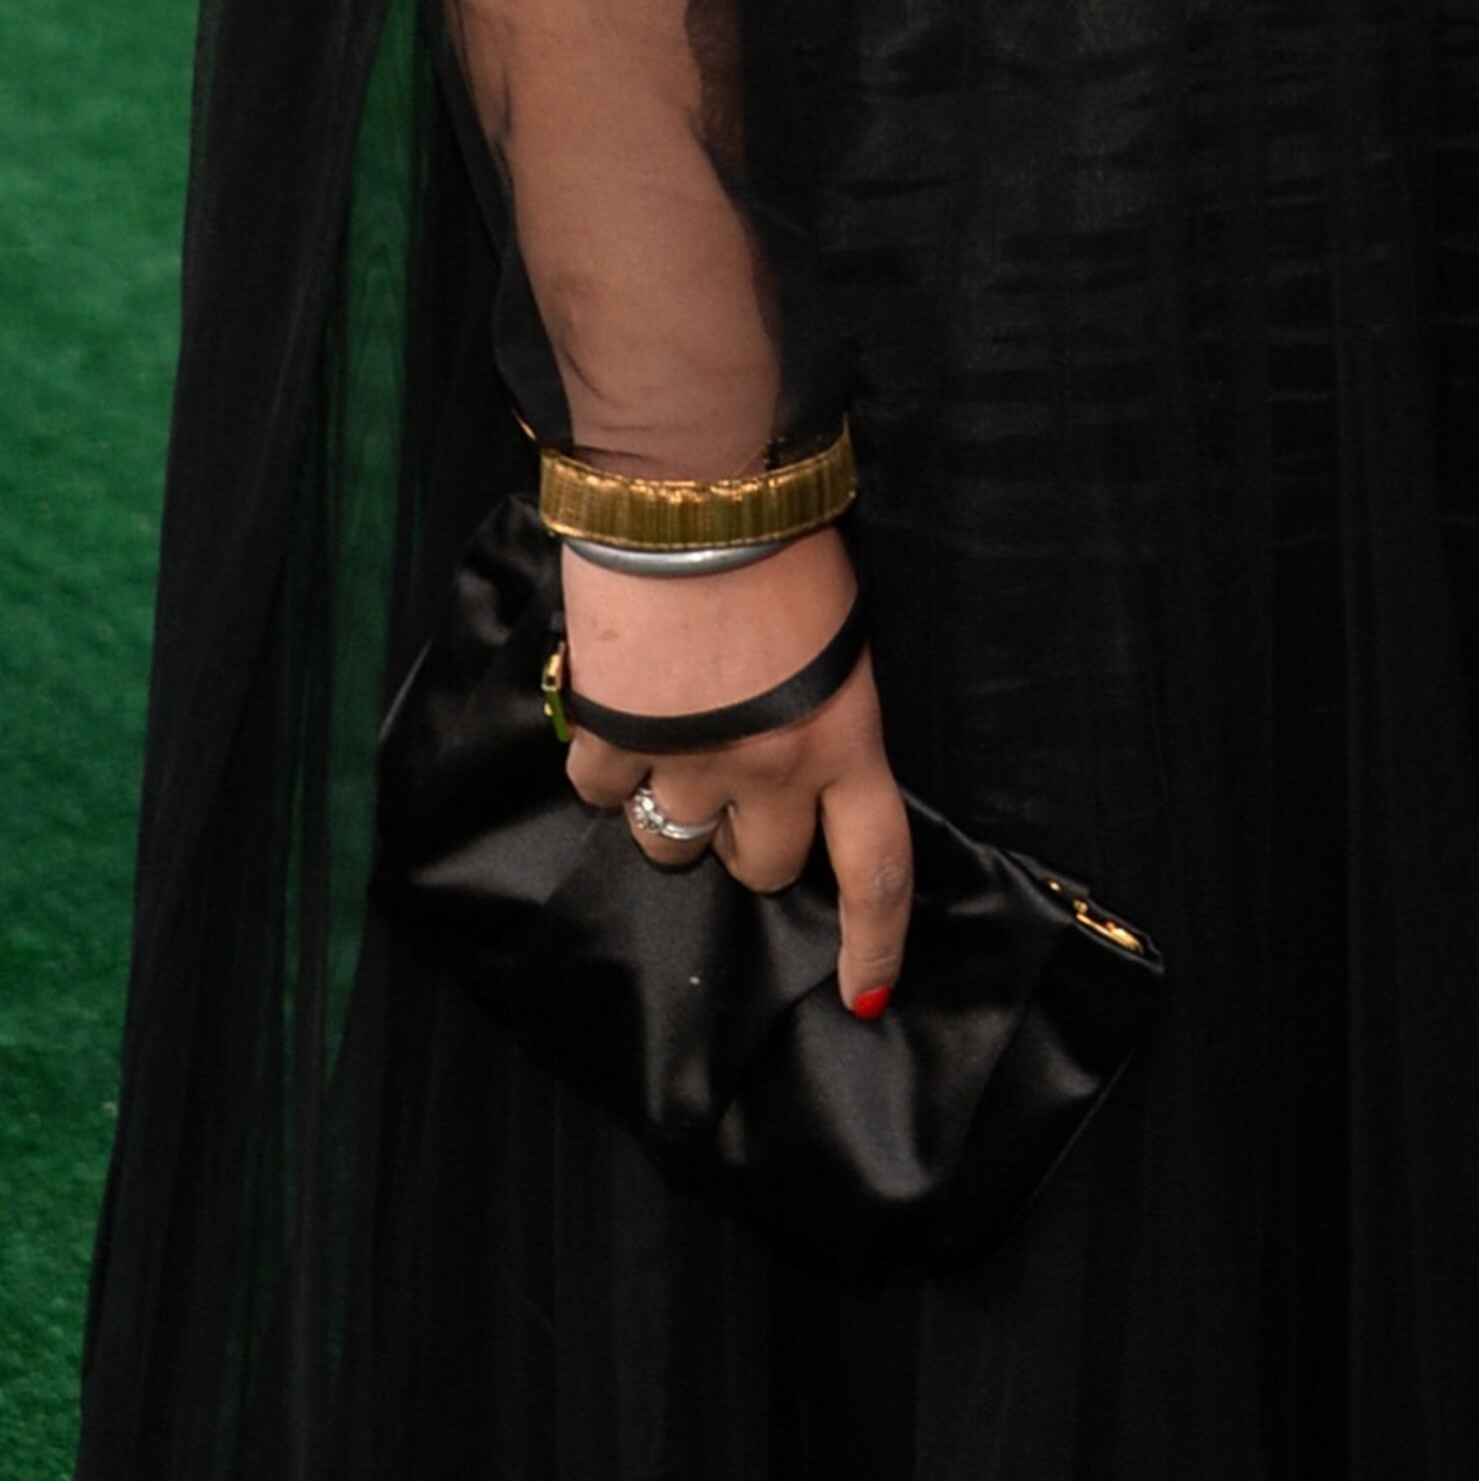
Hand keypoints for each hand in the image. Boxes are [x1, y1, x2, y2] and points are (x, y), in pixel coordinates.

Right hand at [557, 523, 912, 1013]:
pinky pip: (600, 791)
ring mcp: (688, 760)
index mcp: (845, 734)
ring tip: (676, 728)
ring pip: (675, 842)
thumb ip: (821, 702)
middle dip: (751, 837)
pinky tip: (620, 704)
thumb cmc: (783, 539)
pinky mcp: (614, 739)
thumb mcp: (835, 627)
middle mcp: (772, 767)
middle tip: (739, 772)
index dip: (874, 940)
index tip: (866, 992)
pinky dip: (606, 762)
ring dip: (675, 803)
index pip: (876, 868)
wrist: (695, 489)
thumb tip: (799, 748)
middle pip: (762, 867)